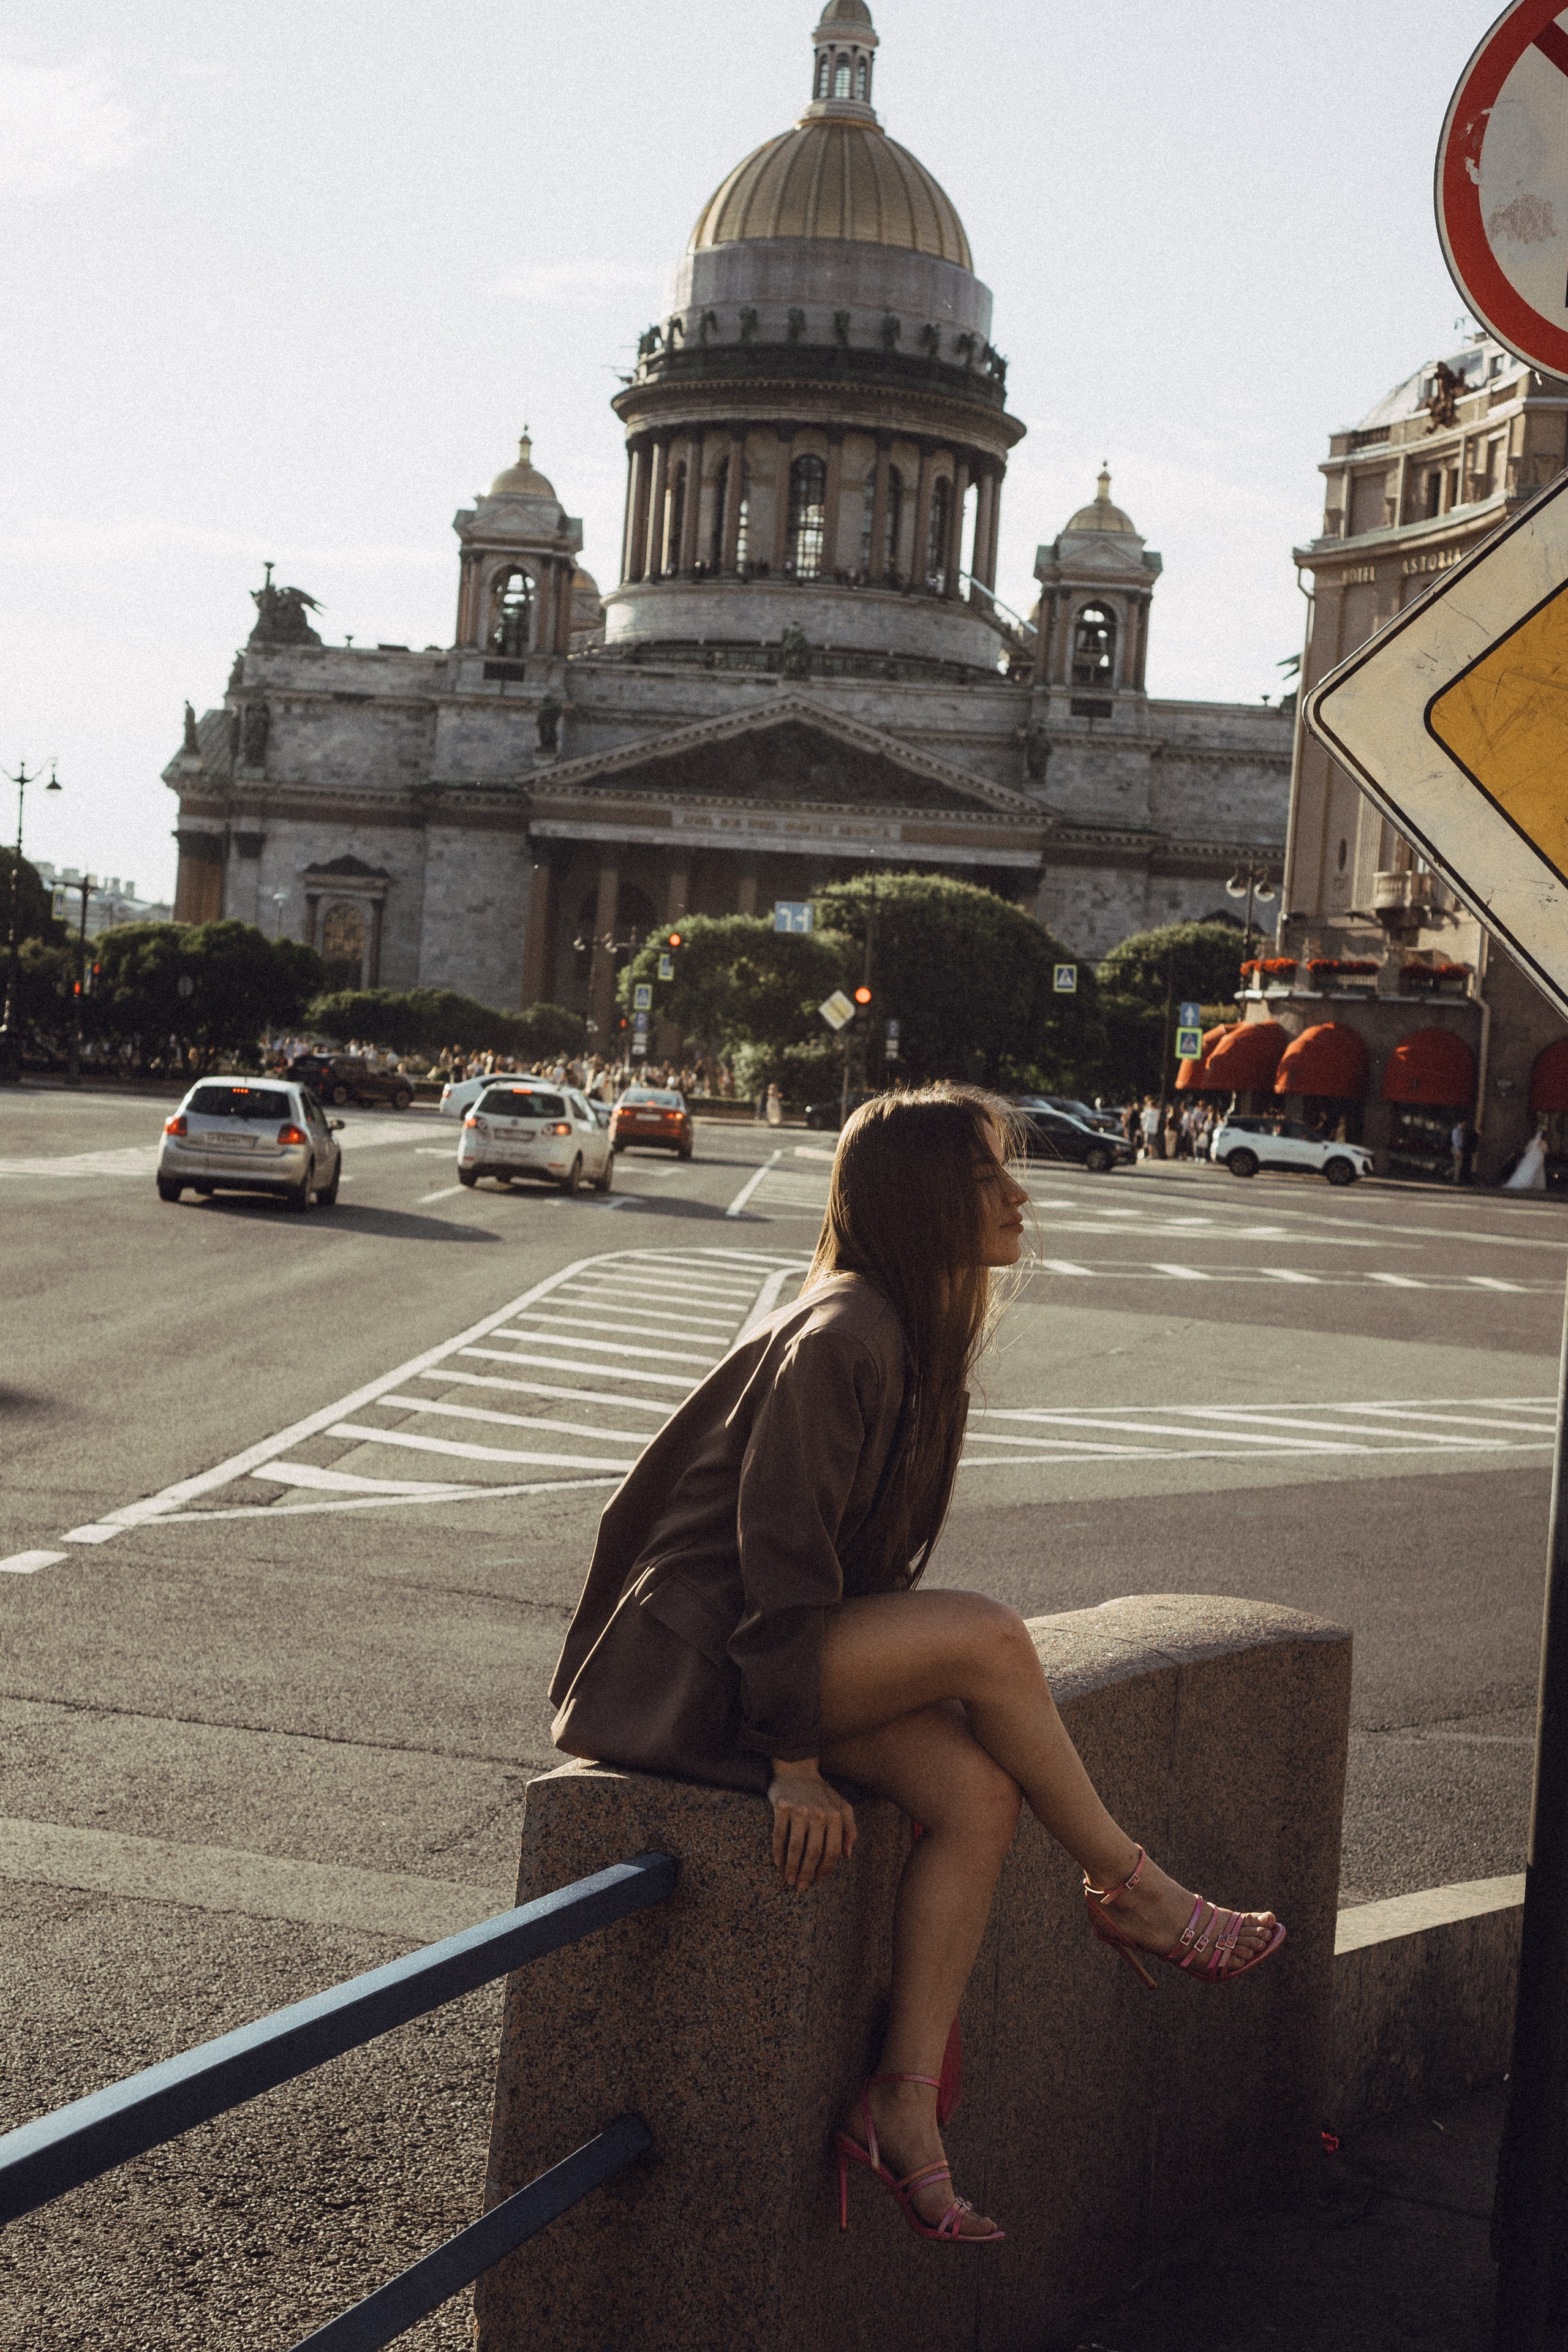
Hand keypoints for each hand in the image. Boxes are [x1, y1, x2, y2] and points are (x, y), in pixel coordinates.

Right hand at [768, 1761, 856, 1891]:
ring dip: (792, 1867)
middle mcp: (819, 1813)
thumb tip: (847, 1856)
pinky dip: (778, 1851)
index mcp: (836, 1816)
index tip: (818, 1880)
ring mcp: (799, 1810)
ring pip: (796, 1846)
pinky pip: (779, 1834)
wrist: (797, 1769)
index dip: (825, 1869)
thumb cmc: (821, 1793)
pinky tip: (777, 1863)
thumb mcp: (843, 1807)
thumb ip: (850, 1830)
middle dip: (807, 1873)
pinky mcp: (781, 1806)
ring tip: (789, 1880)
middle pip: (813, 1852)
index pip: (832, 1851)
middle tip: (801, 1887)